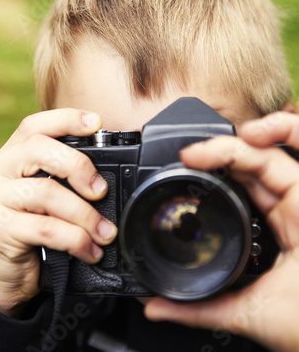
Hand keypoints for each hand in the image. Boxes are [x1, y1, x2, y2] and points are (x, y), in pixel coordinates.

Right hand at [0, 109, 116, 316]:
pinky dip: (76, 239)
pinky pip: (46, 228)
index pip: (35, 126)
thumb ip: (65, 180)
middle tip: (100, 190)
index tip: (96, 124)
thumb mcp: (49, 198)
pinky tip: (89, 250)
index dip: (66, 119)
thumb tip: (106, 179)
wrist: (6, 275)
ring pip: (46, 192)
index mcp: (10, 156)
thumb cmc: (32, 230)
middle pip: (38, 148)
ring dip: (84, 214)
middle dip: (78, 166)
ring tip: (104, 233)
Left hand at [145, 111, 298, 351]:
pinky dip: (282, 130)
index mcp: (275, 229)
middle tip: (186, 156)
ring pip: (268, 155)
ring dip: (236, 141)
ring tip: (204, 147)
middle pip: (249, 167)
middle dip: (216, 155)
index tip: (182, 171)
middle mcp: (288, 209)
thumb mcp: (245, 311)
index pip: (241, 188)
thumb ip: (200, 307)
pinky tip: (252, 133)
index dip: (213, 173)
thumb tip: (156, 307)